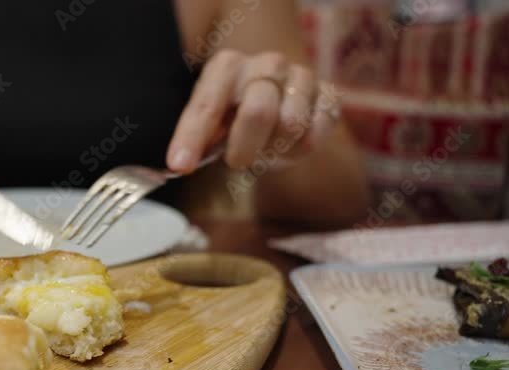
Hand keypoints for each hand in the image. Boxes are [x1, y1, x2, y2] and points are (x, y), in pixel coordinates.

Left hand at [167, 50, 340, 172]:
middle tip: (237, 160)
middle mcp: (266, 64)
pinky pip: (315, 134)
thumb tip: (180, 163)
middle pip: (258, 113)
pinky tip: (288, 145)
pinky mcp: (328, 94)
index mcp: (227, 66)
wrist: (279, 95)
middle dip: (244, 148)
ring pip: (291, 125)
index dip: (192, 138)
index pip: (207, 105)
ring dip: (274, 149)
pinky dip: (298, 151)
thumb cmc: (236, 114)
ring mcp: (300, 76)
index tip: (180, 165)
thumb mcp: (212, 120)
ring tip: (265, 148)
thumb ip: (198, 137)